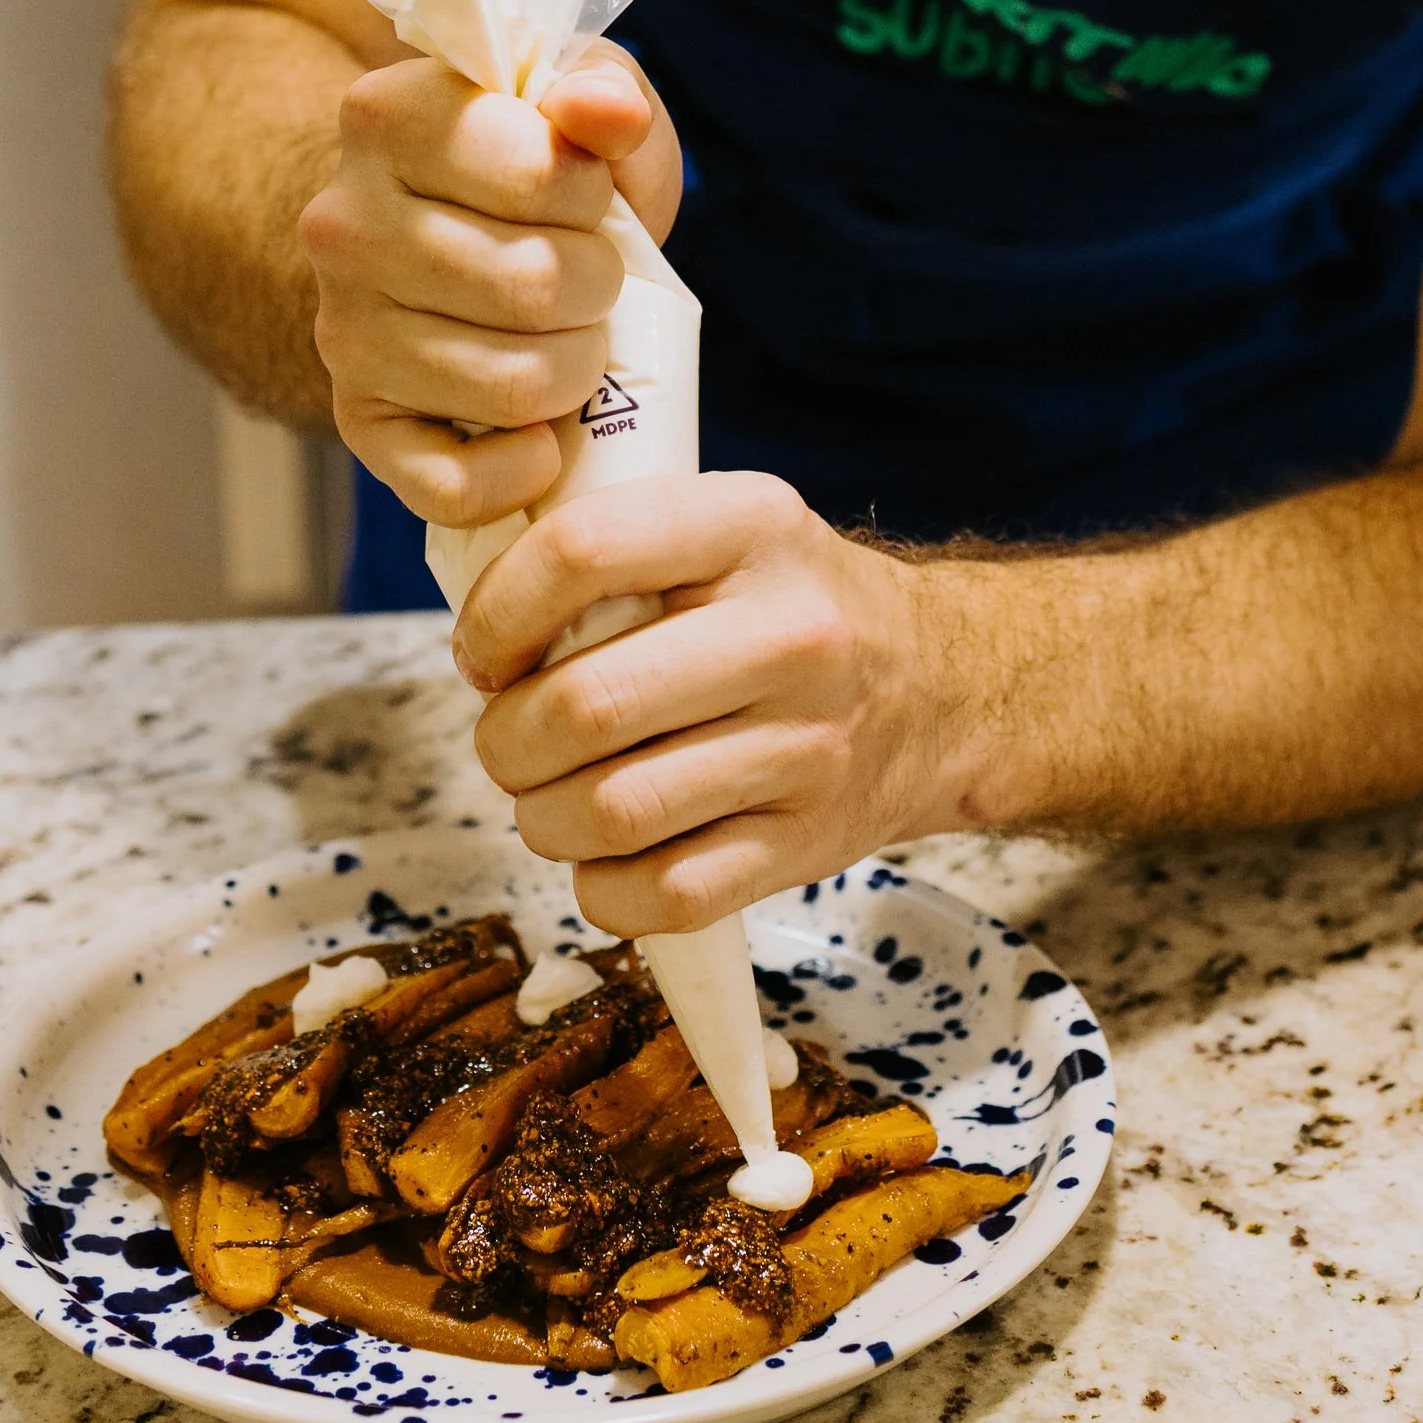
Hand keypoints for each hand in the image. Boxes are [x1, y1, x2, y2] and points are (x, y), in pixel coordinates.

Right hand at [297, 46, 681, 528]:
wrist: (451, 241)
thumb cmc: (535, 174)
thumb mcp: (580, 108)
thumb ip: (605, 93)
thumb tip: (609, 114)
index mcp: (386, 117)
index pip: (543, 172)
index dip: (592, 192)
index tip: (580, 192)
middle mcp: (342, 226)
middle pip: (535, 285)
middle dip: (596, 289)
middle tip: (585, 280)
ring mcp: (340, 333)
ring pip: (514, 385)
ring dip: (576, 370)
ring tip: (566, 338)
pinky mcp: (358, 424)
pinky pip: (456, 484)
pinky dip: (522, 468)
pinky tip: (538, 431)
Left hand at [454, 474, 980, 931]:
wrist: (944, 690)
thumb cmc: (795, 607)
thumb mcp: (728, 530)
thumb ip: (617, 551)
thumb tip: (479, 630)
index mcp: (753, 527)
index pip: (579, 552)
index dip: (496, 614)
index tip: (485, 652)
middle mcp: (791, 635)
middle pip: (583, 706)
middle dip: (507, 739)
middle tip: (511, 740)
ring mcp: (807, 748)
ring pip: (610, 811)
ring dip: (543, 818)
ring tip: (551, 797)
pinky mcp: (806, 846)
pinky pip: (659, 894)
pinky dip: (601, 887)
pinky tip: (607, 851)